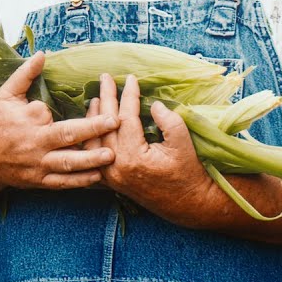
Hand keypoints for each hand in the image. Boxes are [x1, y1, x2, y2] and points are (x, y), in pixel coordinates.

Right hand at [0, 52, 119, 194]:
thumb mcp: (6, 94)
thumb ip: (25, 74)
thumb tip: (43, 53)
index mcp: (27, 120)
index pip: (48, 111)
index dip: (57, 107)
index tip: (79, 101)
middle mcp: (34, 143)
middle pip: (65, 137)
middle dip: (91, 130)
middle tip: (114, 121)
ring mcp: (37, 165)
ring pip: (67, 164)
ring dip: (90, 160)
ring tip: (110, 155)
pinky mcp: (39, 181)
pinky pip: (62, 182)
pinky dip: (79, 181)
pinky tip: (97, 176)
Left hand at [84, 73, 217, 223]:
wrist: (189, 203)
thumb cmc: (189, 172)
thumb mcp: (183, 143)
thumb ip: (168, 121)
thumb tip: (153, 104)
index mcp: (133, 156)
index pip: (126, 118)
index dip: (128, 95)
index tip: (130, 78)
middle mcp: (116, 166)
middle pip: (105, 125)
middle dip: (106, 98)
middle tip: (104, 77)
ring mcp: (111, 175)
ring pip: (94, 140)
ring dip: (94, 116)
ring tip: (97, 97)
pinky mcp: (111, 181)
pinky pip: (93, 156)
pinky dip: (92, 137)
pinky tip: (93, 124)